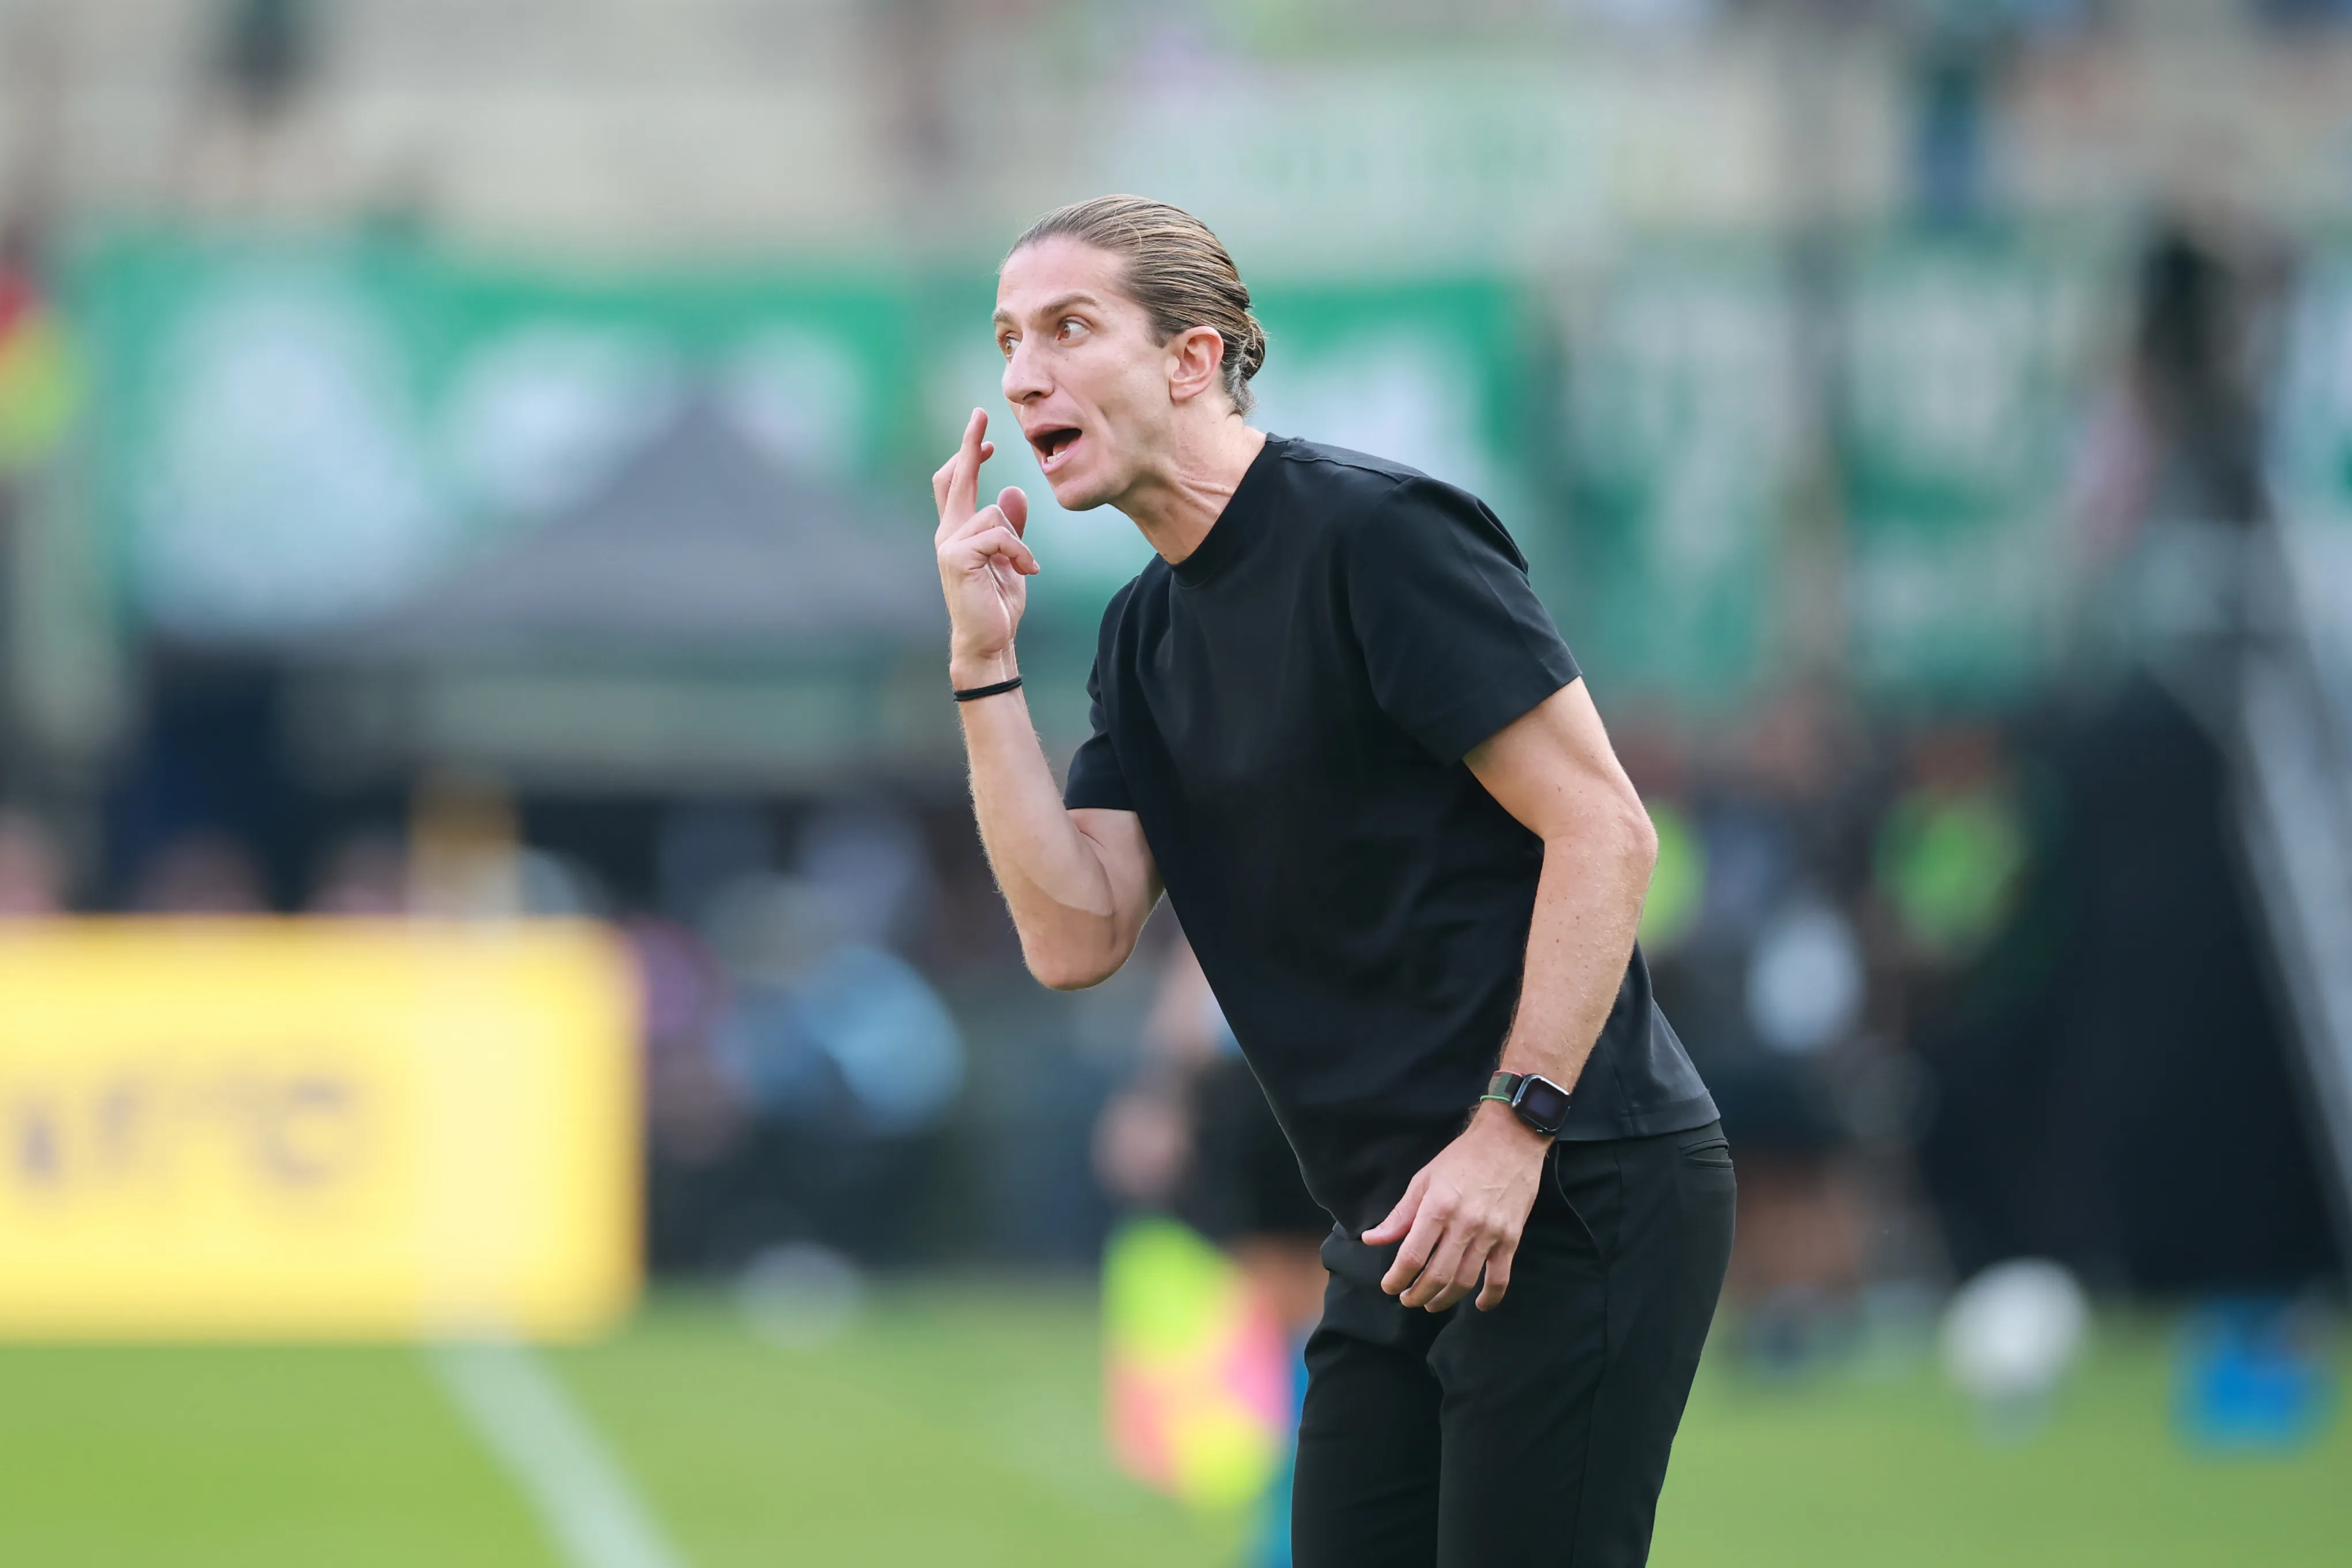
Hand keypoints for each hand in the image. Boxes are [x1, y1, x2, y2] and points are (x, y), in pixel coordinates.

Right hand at [933, 409, 1038, 683]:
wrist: (988, 640)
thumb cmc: (997, 604)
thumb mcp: (1011, 559)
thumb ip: (1011, 527)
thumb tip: (1013, 492)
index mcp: (958, 532)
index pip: (957, 484)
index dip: (968, 455)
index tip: (983, 432)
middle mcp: (948, 534)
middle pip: (955, 479)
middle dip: (968, 445)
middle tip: (979, 415)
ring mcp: (949, 545)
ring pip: (993, 514)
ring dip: (1017, 541)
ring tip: (1024, 566)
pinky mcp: (958, 558)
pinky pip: (998, 535)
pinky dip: (1019, 552)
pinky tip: (1026, 571)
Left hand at [1363, 1102, 1548, 1312]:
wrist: (1510, 1140)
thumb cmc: (1462, 1158)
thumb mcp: (1424, 1180)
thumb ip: (1400, 1215)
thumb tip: (1372, 1239)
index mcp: (1437, 1207)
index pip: (1412, 1255)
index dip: (1397, 1278)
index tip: (1388, 1287)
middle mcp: (1464, 1224)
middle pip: (1437, 1275)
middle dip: (1417, 1295)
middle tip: (1407, 1299)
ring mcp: (1490, 1233)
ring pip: (1465, 1281)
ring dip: (1445, 1299)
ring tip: (1431, 1304)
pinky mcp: (1511, 1238)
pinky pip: (1500, 1277)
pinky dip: (1489, 1297)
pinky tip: (1478, 1305)